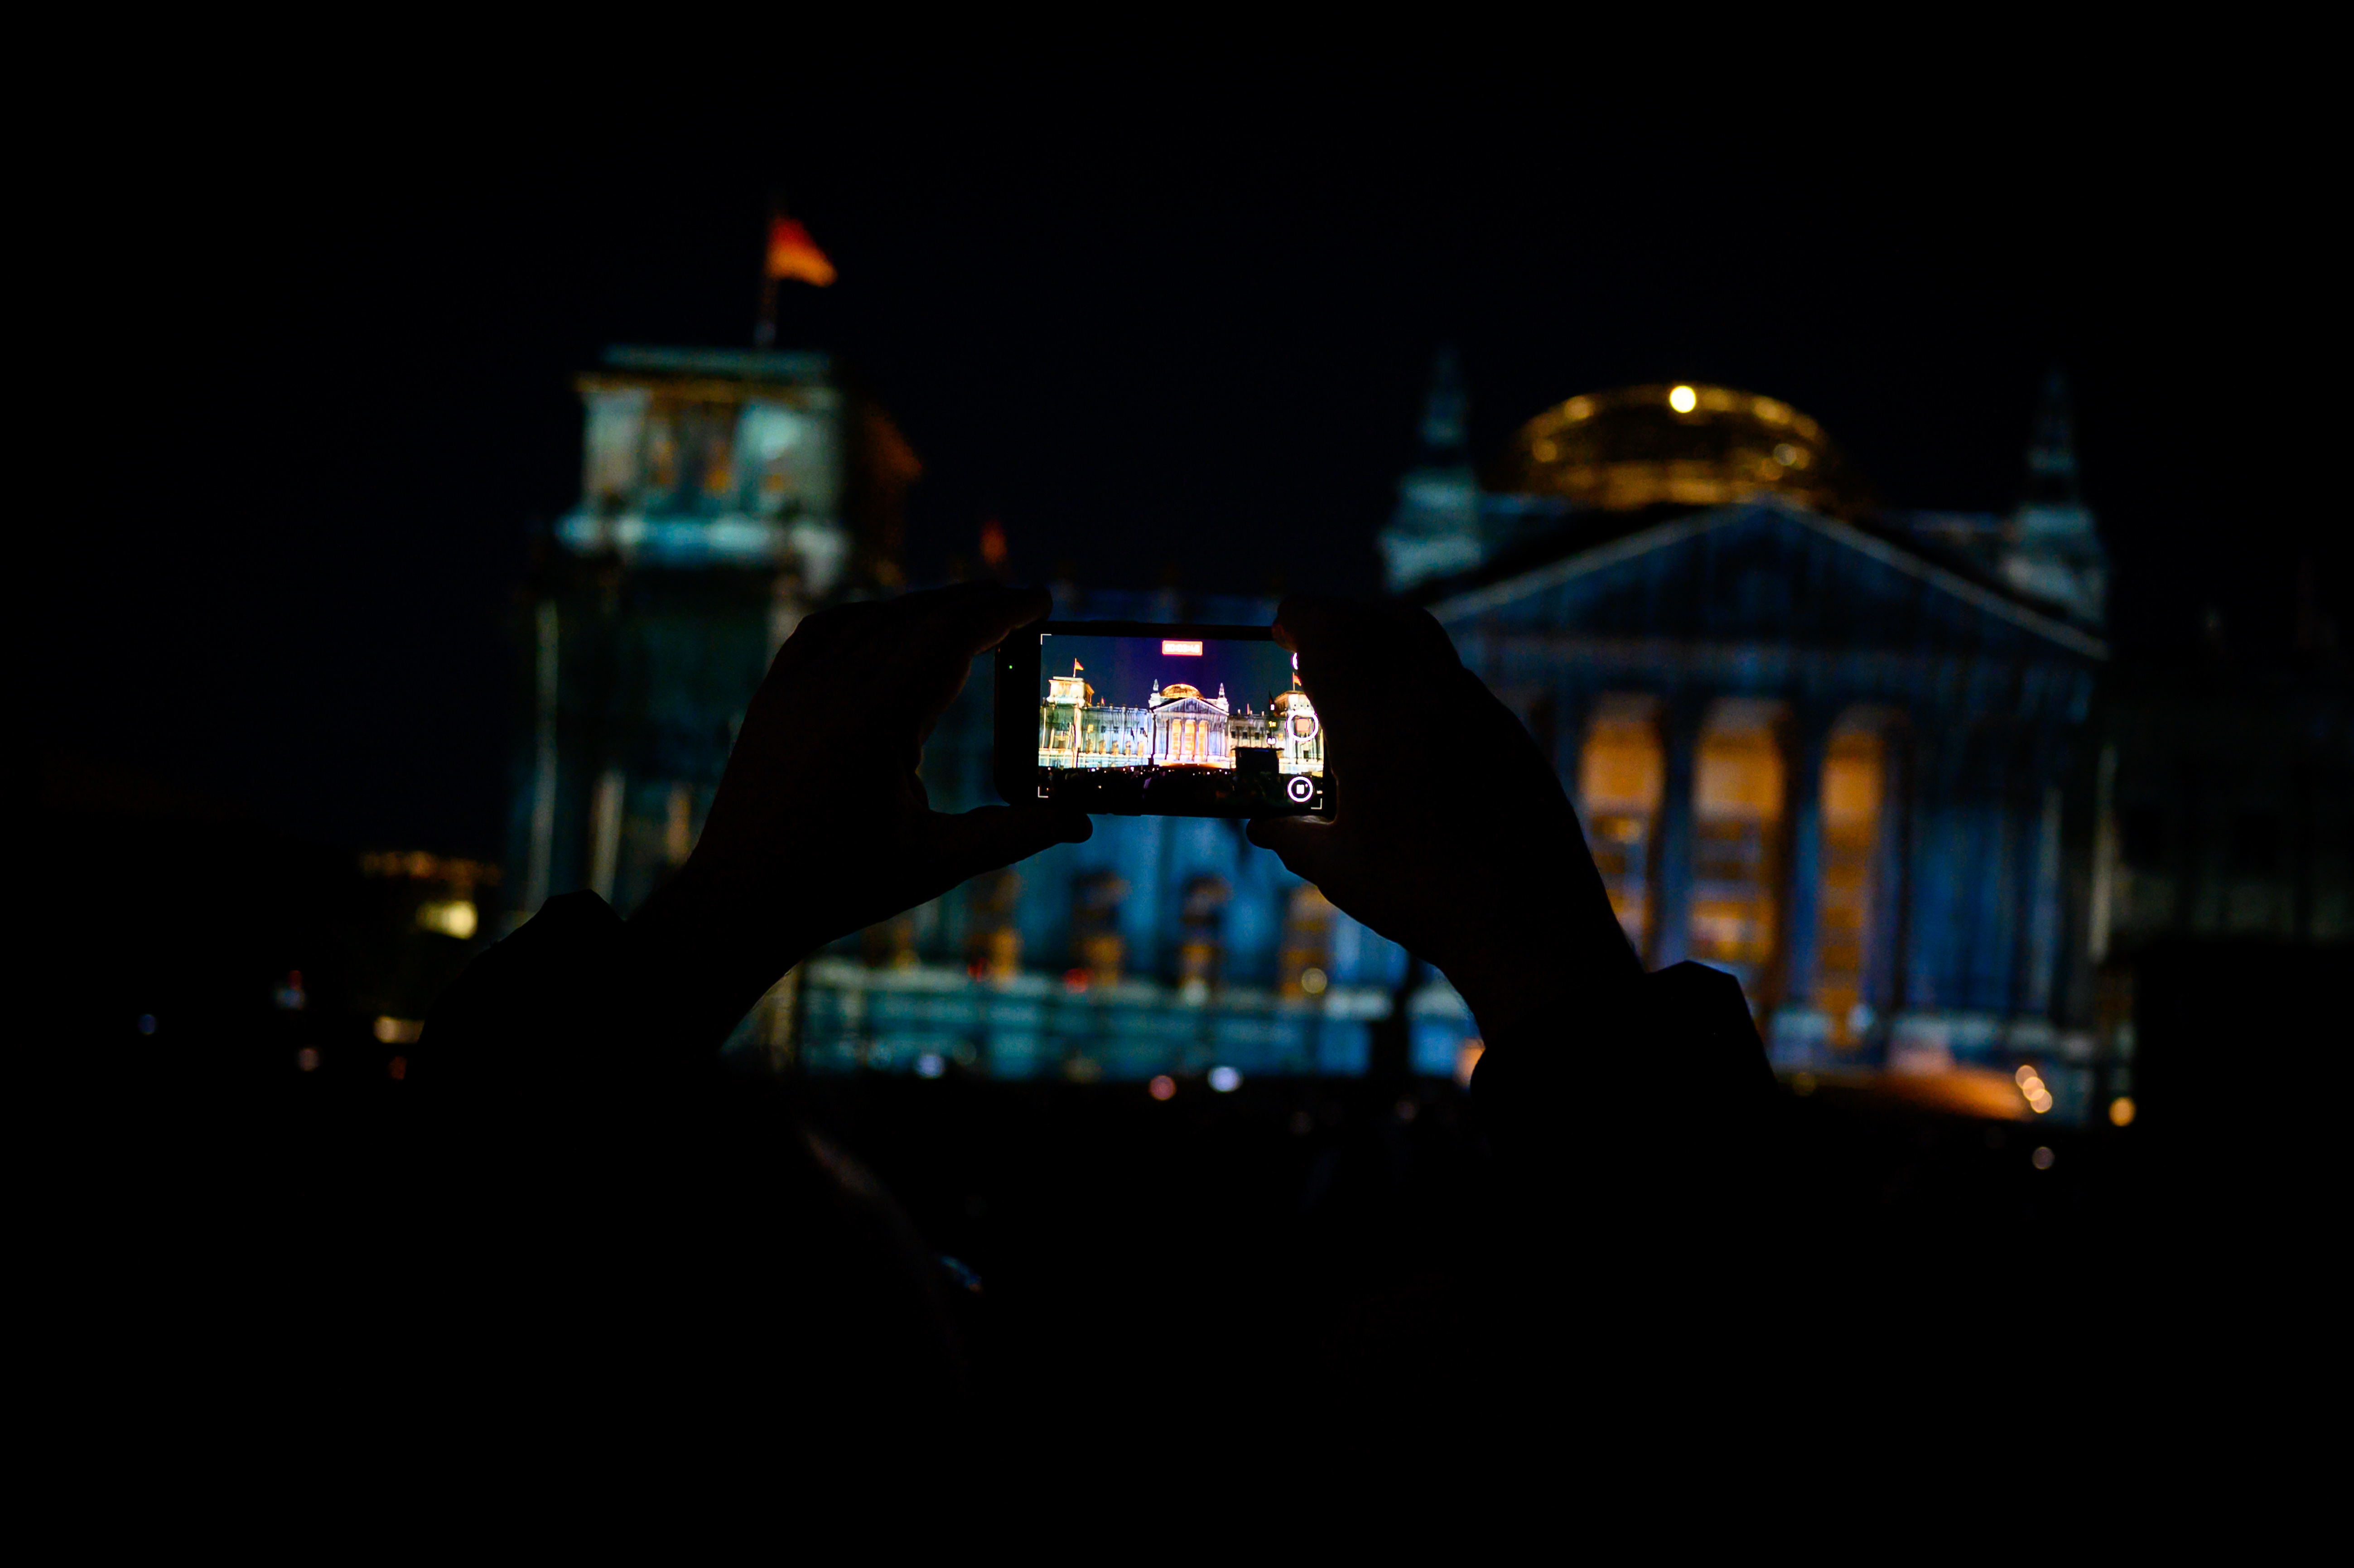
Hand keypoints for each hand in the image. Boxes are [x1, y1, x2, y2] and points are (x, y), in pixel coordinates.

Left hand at [630, 583, 1090, 1040]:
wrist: (737, 900)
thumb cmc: (839, 887)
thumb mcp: (936, 863)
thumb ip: (1013, 834)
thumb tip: (1080, 820)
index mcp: (871, 724)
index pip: (949, 637)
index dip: (1001, 612)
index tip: (1041, 600)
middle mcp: (828, 691)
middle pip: (916, 617)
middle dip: (974, 604)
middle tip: (1021, 603)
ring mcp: (793, 687)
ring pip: (872, 618)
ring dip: (927, 609)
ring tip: (972, 613)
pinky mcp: (773, 695)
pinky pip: (826, 631)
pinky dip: (871, 617)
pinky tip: (893, 624)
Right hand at [1246, 594, 1638, 1034]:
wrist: (1533, 927)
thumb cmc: (1428, 901)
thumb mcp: (1342, 873)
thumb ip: (1293, 838)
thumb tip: (1263, 826)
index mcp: (1377, 728)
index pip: (1329, 634)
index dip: (1298, 617)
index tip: (1280, 625)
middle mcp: (1430, 702)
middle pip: (1377, 619)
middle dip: (1336, 619)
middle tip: (1309, 643)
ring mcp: (1479, 712)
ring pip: (1425, 639)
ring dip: (1382, 636)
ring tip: (1357, 670)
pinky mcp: (1510, 732)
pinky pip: (1457, 679)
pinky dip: (1421, 676)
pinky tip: (1408, 721)